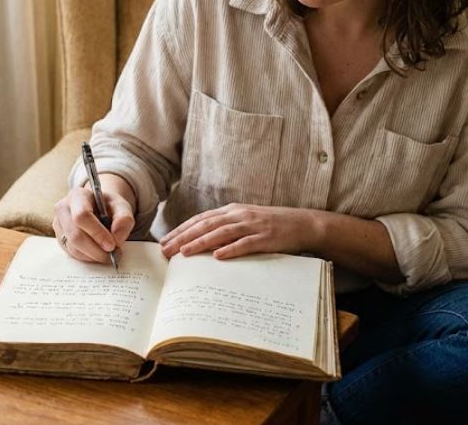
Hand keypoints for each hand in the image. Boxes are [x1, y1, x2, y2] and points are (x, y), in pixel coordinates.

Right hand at [53, 175, 135, 263]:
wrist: (98, 208)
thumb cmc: (108, 206)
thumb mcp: (121, 206)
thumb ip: (124, 218)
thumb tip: (117, 237)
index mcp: (78, 195)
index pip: (82, 216)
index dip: (97, 233)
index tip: (112, 245)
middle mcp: (63, 209)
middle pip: (75, 235)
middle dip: (96, 250)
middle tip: (113, 254)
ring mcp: (59, 225)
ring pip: (73, 247)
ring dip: (93, 255)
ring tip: (108, 254)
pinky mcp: (60, 238)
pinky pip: (72, 254)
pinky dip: (88, 257)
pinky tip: (98, 252)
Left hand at [159, 204, 317, 259]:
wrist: (302, 224)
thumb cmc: (271, 226)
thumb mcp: (245, 221)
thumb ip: (226, 228)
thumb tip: (201, 242)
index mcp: (231, 211)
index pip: (200, 220)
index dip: (181, 230)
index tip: (165, 241)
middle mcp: (238, 215)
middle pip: (205, 226)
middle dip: (183, 237)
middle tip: (166, 250)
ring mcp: (252, 225)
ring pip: (221, 233)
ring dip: (200, 243)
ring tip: (184, 253)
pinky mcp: (265, 238)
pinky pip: (245, 244)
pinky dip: (231, 249)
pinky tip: (218, 256)